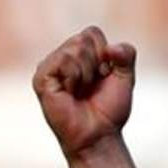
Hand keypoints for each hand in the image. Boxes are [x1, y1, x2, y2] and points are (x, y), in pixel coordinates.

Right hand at [33, 26, 136, 161]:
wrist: (98, 135)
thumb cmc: (108, 109)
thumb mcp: (125, 77)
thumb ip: (126, 54)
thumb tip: (112, 47)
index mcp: (78, 53)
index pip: (92, 32)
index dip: (105, 54)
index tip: (103, 77)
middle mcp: (61, 57)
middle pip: (84, 38)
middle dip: (96, 64)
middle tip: (91, 86)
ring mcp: (49, 66)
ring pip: (75, 48)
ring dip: (87, 74)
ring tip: (81, 91)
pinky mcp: (41, 78)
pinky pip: (65, 61)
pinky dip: (75, 78)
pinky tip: (70, 93)